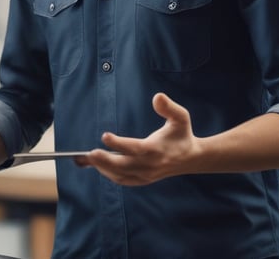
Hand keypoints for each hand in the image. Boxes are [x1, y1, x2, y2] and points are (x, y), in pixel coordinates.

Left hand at [79, 92, 200, 185]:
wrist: (191, 158)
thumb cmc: (182, 134)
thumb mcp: (181, 117)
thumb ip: (169, 107)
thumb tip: (157, 97)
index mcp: (157, 149)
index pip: (135, 148)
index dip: (119, 144)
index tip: (105, 136)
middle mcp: (150, 165)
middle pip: (124, 166)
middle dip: (105, 161)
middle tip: (89, 154)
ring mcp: (147, 175)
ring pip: (121, 175)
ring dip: (103, 168)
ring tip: (87, 159)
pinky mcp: (143, 180)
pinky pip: (124, 180)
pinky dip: (109, 175)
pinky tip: (98, 166)